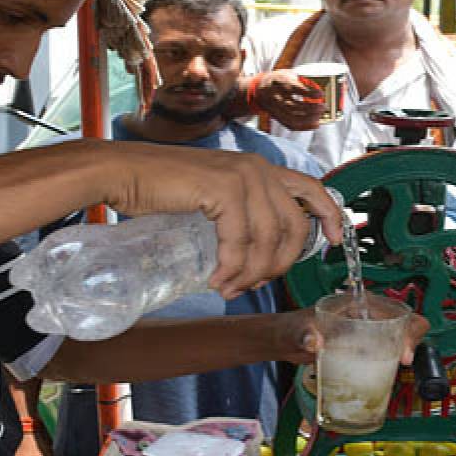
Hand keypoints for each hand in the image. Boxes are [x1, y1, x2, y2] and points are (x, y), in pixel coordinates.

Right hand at [97, 142, 343, 298]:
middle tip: (251, 284)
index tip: (332, 242)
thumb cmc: (163, 189)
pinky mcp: (223, 189)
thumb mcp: (214, 197)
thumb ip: (240, 214)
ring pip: (267, 239)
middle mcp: (258, 168)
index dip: (329, 215)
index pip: (311, 189)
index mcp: (260, 168)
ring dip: (250, 273)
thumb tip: (256, 253)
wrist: (123, 173)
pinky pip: (239, 241)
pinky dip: (231, 267)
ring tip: (228, 288)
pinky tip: (217, 280)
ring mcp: (242, 176)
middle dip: (278, 264)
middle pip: (293, 227)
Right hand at [254, 70, 327, 130]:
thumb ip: (303, 80)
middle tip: (323, 106)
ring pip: (292, 117)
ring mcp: (274, 108)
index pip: (294, 88)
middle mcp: (274, 95)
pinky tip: (315, 123)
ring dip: (309, 118)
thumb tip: (322, 89)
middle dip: (311, 108)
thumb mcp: (289, 74)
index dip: (309, 92)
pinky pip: (290, 125)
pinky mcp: (276, 117)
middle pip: (293, 105)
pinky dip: (305, 126)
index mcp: (279, 81)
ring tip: (320, 115)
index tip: (321, 94)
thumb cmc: (281, 80)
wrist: (260, 89)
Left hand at [272, 306, 429, 364]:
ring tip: (398, 367)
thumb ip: (305, 336)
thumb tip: (315, 342)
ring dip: (404, 349)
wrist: (286, 341)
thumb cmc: (291, 330)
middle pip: (403, 322)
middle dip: (411, 340)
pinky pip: (386, 347)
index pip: (394, 310)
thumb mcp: (298, 333)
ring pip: (398, 335)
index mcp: (357, 304)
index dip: (407, 329)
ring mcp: (366, 329)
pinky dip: (392, 358)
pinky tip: (388, 372)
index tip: (402, 351)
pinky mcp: (363, 343)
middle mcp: (366, 314)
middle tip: (403, 361)